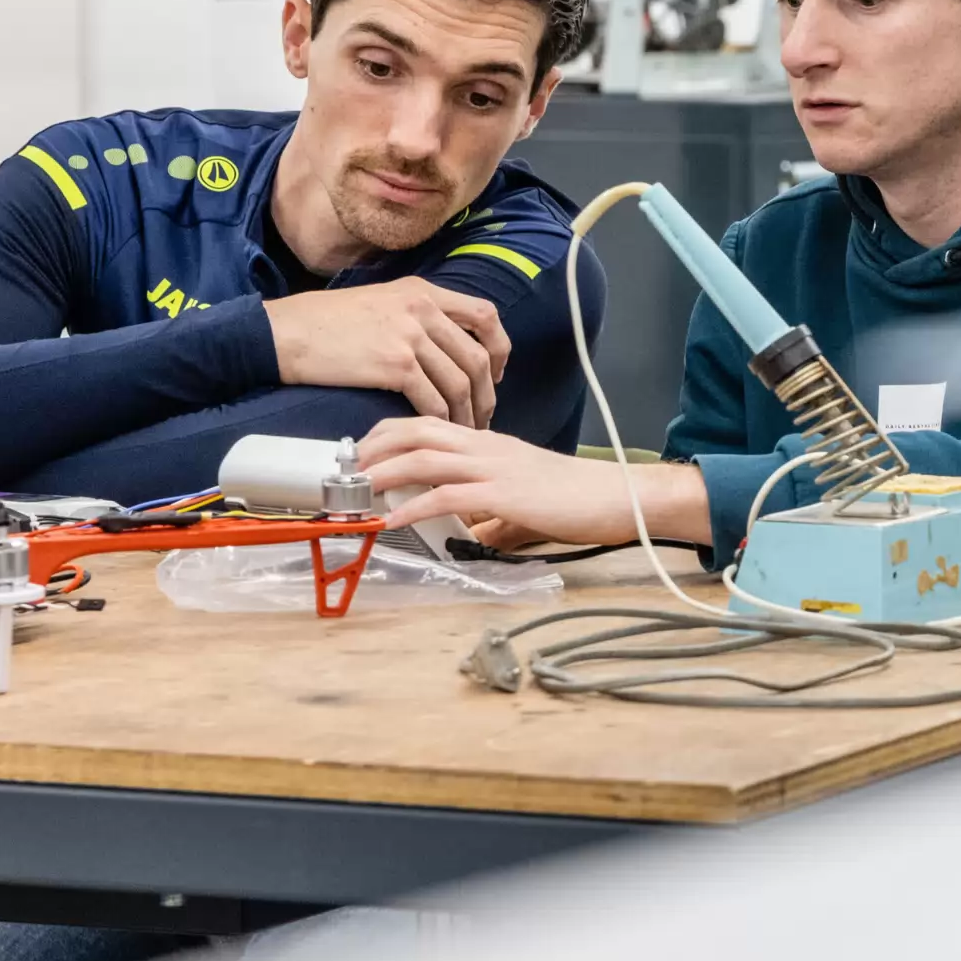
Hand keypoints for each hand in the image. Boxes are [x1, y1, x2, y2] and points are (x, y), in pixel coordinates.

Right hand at [264, 279, 509, 426]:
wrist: (286, 332)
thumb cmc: (326, 321)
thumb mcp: (382, 300)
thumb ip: (417, 314)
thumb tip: (444, 345)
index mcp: (423, 291)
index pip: (485, 314)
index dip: (499, 346)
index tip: (496, 372)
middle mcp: (423, 309)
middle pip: (478, 355)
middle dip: (487, 392)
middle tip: (483, 415)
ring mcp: (410, 336)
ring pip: (460, 382)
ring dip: (467, 412)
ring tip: (463, 431)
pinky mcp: (394, 365)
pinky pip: (433, 399)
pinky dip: (441, 420)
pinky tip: (438, 432)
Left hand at [357, 419, 713, 547]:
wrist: (616, 497)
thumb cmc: (577, 498)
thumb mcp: (524, 501)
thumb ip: (492, 514)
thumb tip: (472, 534)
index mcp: (488, 444)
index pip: (427, 425)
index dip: (388, 434)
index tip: (361, 454)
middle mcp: (485, 447)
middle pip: (415, 431)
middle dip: (373, 447)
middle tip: (345, 470)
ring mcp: (493, 467)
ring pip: (423, 456)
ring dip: (381, 473)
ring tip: (354, 492)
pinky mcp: (502, 493)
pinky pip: (445, 496)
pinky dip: (410, 507)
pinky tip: (389, 522)